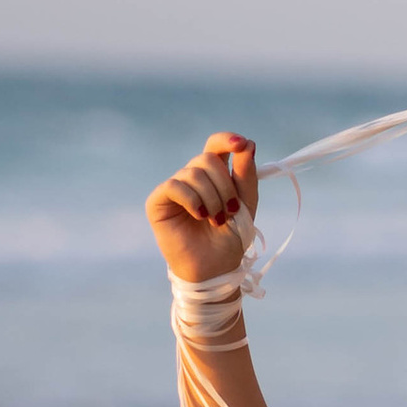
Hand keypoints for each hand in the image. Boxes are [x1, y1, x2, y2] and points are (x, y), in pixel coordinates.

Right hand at [147, 130, 259, 285]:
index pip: (215, 145)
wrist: (215, 266)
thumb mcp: (246, 203)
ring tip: (217, 220)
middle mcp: (192, 177)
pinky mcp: (158, 201)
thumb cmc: (230, 236)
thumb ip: (246, 175)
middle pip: (207, 159)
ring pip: (193, 173)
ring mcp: (174, 188)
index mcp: (214, 174)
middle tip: (232, 210)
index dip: (227, 140)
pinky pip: (175, 186)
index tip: (241, 144)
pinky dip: (193, 200)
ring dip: (213, 198)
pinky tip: (200, 216)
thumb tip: (248, 143)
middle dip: (225, 185)